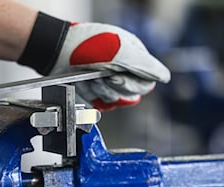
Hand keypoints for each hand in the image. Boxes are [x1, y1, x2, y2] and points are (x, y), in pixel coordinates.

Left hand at [18, 13, 169, 110]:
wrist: (58, 51)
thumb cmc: (86, 44)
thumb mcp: (120, 50)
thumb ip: (145, 64)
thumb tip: (165, 77)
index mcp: (135, 58)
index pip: (147, 82)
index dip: (133, 83)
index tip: (116, 75)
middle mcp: (124, 71)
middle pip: (132, 94)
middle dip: (115, 86)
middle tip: (102, 75)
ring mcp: (109, 83)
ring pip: (116, 101)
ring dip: (101, 89)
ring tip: (90, 76)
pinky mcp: (96, 93)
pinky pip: (101, 104)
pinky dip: (92, 95)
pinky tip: (85, 83)